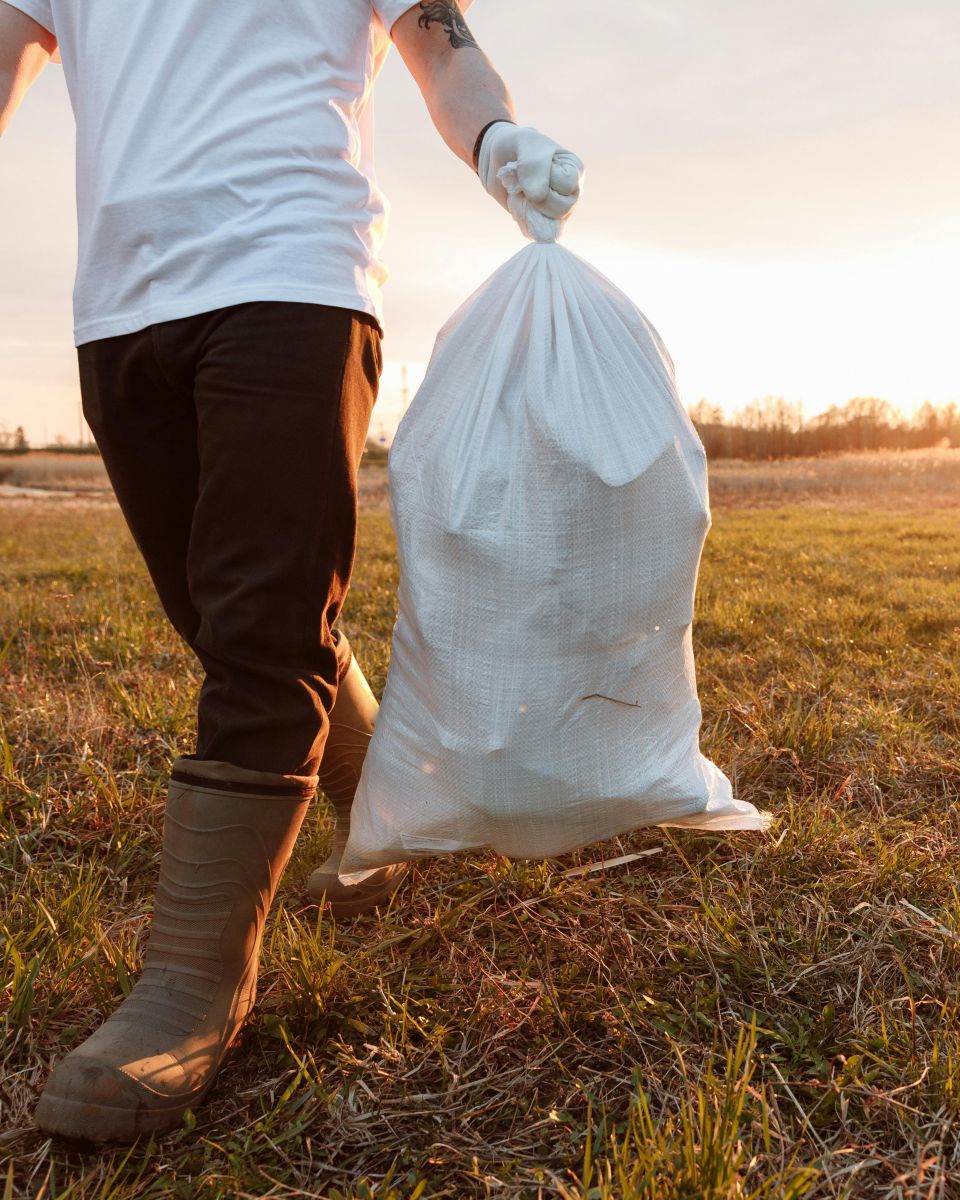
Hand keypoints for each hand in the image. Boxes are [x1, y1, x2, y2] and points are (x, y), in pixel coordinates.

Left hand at [478, 123, 583, 242]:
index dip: (545, 180)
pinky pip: (533, 231)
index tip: (531, 165)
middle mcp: (571, 193)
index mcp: (575, 170)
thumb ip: (533, 165)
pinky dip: (521, 218)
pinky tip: (516, 201)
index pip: (567, 186)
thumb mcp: (525, 143)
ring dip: (527, 207)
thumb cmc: (517, 146)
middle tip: (522, 181)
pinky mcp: (541, 221)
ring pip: (548, 222)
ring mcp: (557, 210)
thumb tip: (538, 196)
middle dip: (536, 197)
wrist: (498, 158)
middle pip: (562, 209)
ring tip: (520, 190)